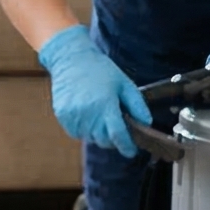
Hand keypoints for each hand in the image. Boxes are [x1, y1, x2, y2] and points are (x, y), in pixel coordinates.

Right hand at [36, 24, 148, 157]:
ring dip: (97, 133)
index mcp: (106, 105)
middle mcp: (88, 113)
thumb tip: (146, 123)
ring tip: (99, 115)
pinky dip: (84, 129)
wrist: (71, 59)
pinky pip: (76, 132)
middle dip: (112, 138)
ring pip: (90, 138)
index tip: (131, 151)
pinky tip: (87, 114)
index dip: (126, 147)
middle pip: (104, 140)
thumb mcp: (125, 84)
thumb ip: (137, 105)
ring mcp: (73, 116)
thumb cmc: (100, 69)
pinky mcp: (63, 116)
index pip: (118, 136)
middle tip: (115, 126)